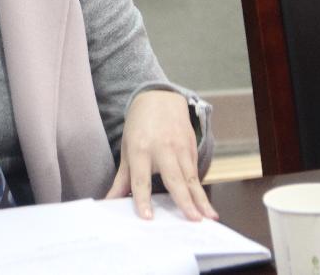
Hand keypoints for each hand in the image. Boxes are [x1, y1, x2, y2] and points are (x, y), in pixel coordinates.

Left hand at [105, 89, 217, 221]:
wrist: (160, 99)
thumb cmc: (139, 127)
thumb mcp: (127, 149)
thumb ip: (122, 179)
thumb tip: (110, 202)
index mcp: (140, 150)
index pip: (140, 179)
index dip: (142, 199)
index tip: (147, 217)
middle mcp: (162, 149)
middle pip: (173, 179)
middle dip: (184, 200)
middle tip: (193, 219)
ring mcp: (180, 148)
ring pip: (191, 178)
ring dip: (201, 199)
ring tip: (209, 217)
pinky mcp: (192, 148)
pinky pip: (195, 173)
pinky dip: (201, 190)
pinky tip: (207, 206)